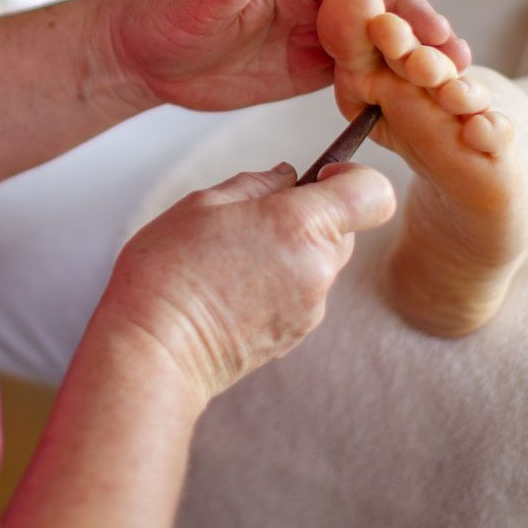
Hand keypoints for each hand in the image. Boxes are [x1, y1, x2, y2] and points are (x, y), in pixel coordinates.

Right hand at [99, 161, 393, 402]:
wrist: (155, 352)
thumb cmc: (170, 270)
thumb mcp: (204, 203)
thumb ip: (256, 183)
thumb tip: (287, 177)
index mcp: (301, 225)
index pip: (373, 193)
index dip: (352, 176)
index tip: (318, 176)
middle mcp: (317, 268)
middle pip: (343, 228)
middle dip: (308, 216)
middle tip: (253, 219)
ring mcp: (310, 309)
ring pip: (318, 262)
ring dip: (290, 251)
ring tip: (232, 258)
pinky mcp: (294, 337)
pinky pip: (300, 294)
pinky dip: (277, 284)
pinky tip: (231, 288)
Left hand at [107, 0, 468, 112]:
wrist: (143, 54)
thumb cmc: (165, 17)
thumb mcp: (196, 0)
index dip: (400, 4)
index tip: (434, 28)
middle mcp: (312, 1)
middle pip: (380, 15)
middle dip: (422, 37)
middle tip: (462, 65)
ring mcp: (313, 35)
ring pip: (375, 46)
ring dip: (412, 64)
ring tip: (453, 90)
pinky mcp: (307, 68)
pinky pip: (356, 75)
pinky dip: (387, 87)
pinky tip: (415, 109)